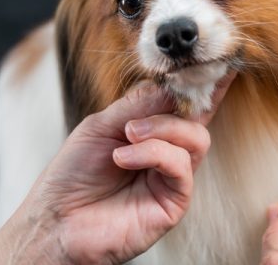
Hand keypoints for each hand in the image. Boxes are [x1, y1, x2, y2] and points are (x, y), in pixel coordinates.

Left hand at [0, 72, 234, 264]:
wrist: (56, 218)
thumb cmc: (74, 173)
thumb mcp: (102, 125)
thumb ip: (138, 104)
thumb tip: (173, 85)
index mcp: (154, 131)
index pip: (187, 103)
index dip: (206, 82)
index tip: (221, 59)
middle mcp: (170, 151)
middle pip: (200, 117)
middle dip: (181, 102)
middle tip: (146, 107)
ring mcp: (174, 176)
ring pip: (197, 138)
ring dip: (162, 129)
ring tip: (129, 135)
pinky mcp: (175, 200)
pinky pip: (181, 166)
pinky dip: (154, 154)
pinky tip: (124, 157)